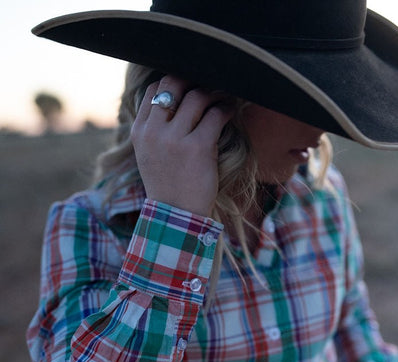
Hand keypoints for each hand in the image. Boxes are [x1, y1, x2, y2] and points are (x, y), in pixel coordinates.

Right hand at [131, 75, 234, 216]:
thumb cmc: (168, 185)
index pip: (154, 90)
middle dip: (193, 81)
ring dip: (213, 94)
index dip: (174, 84)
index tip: (189, 88)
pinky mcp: (198, 147)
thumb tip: (170, 99)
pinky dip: (225, 110)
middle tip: (208, 86)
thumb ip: (154, 128)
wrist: (175, 216)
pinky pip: (215, 115)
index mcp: (140, 132)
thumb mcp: (149, 155)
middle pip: (174, 84)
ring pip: (197, 96)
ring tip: (222, 99)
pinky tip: (228, 113)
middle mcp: (154, 132)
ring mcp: (175, 139)